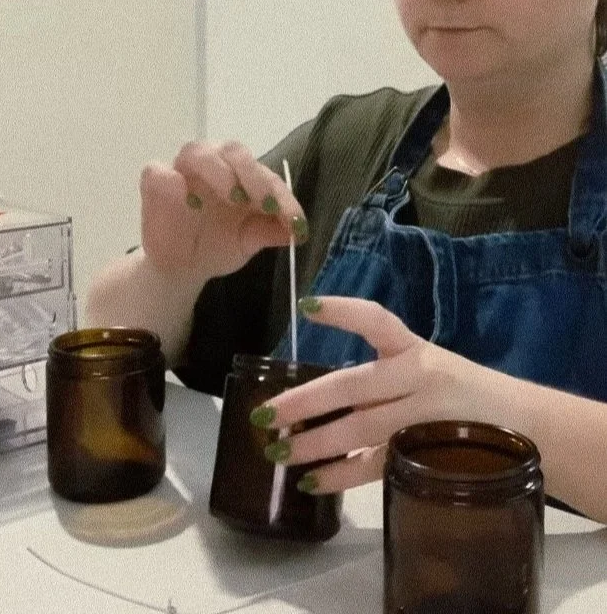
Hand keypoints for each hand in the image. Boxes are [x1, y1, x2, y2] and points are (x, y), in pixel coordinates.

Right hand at [139, 141, 307, 282]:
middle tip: (265, 203)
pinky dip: (172, 180)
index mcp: (242, 175)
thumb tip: (299, 232)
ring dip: (219, 171)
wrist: (183, 268)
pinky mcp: (154, 183)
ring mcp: (183, 171)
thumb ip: (271, 231)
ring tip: (234, 197)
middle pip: (233, 150)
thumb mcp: (249, 241)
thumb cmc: (218, 246)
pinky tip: (188, 201)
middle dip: (253, 175)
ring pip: (197, 151)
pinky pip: (158, 171)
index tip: (296, 224)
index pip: (266, 175)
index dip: (284, 198)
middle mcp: (215, 164)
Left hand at [255, 296, 504, 492]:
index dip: (341, 311)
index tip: (305, 306)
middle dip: (304, 401)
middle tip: (264, 414)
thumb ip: (382, 375)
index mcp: (415, 350)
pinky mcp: (426, 454)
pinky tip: (311, 482)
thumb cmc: (460, 392)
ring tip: (277, 452)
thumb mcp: (426, 367)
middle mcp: (418, 378)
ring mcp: (422, 418)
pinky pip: (377, 466)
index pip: (376, 320)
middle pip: (353, 386)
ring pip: (361, 429)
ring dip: (315, 444)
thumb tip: (316, 397)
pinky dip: (341, 475)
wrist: (523, 426)